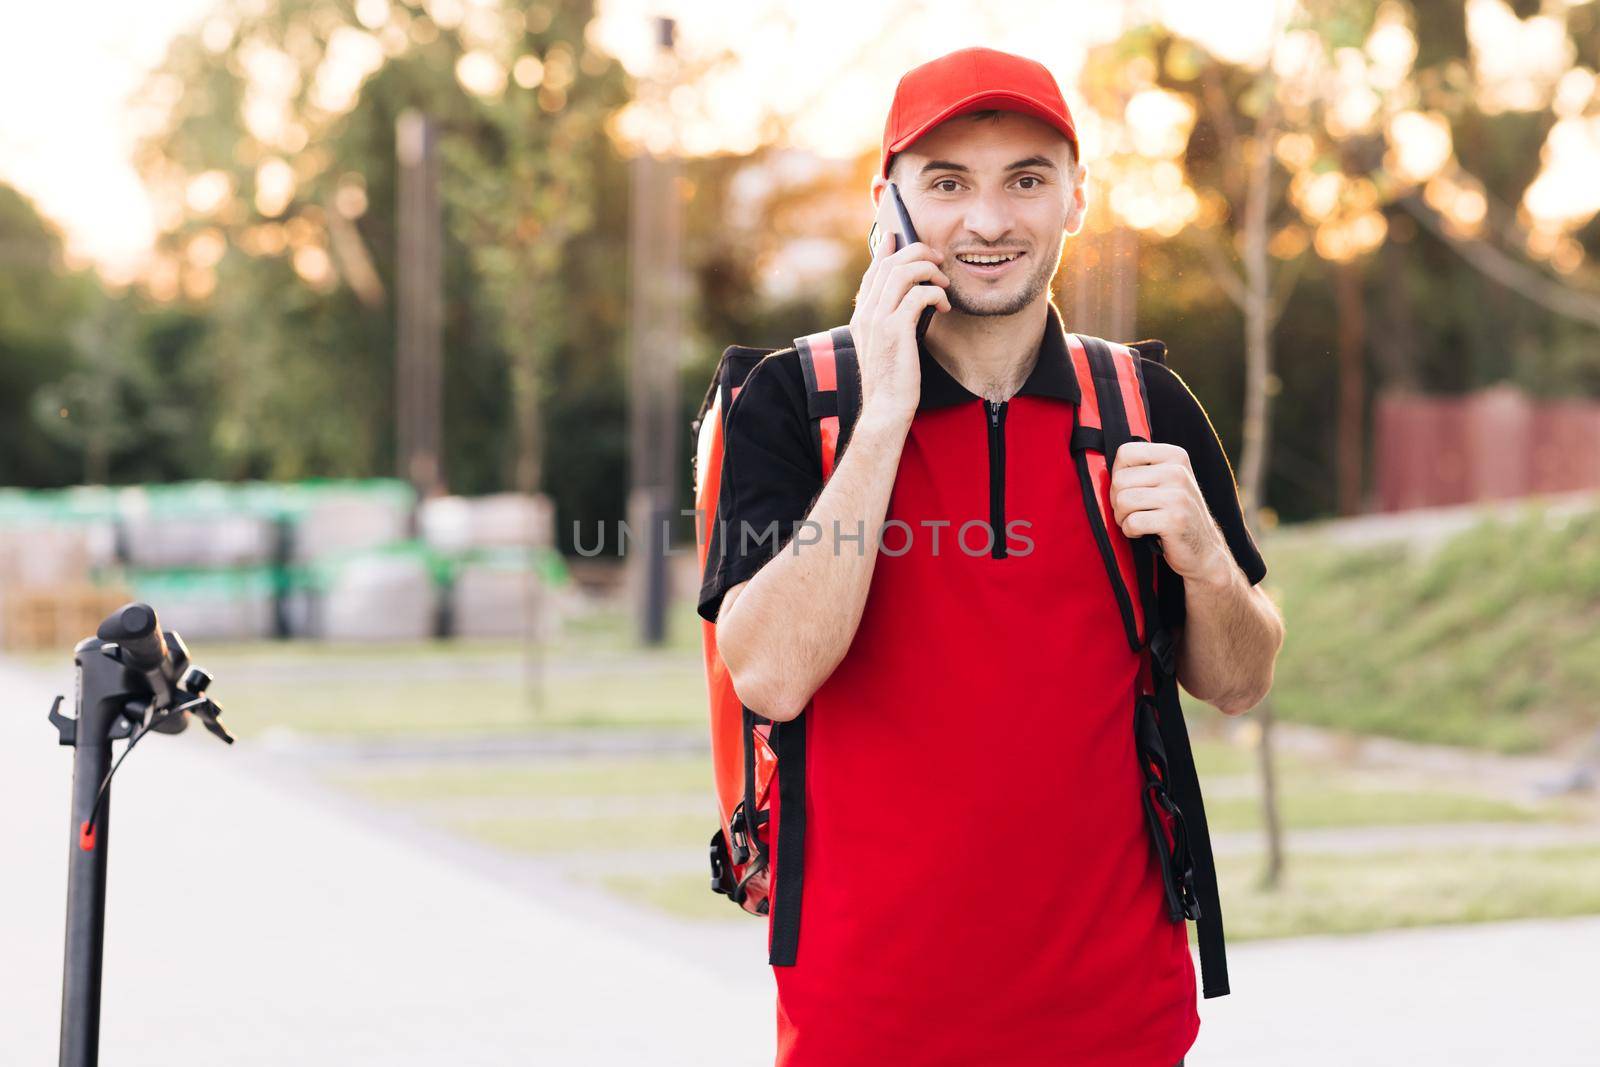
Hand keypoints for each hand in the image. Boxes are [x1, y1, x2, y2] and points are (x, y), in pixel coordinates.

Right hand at [848, 237, 949, 428]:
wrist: (885, 409)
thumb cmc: (892, 381)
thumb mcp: (887, 346)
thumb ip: (893, 321)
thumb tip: (914, 298)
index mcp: (861, 316)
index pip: (872, 272)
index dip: (886, 250)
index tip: (898, 236)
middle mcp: (865, 313)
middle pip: (889, 264)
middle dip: (917, 253)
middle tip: (938, 259)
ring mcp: (877, 320)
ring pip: (902, 272)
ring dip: (929, 270)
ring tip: (944, 282)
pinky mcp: (894, 329)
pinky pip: (918, 294)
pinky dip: (936, 294)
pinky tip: (945, 306)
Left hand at [1109, 441, 1233, 587]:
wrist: (1204, 550)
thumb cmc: (1174, 514)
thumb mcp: (1166, 482)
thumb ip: (1141, 469)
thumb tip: (1100, 466)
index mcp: (1175, 456)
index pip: (1125, 452)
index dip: (1118, 474)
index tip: (1131, 489)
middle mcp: (1178, 472)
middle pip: (1119, 479)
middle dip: (1117, 501)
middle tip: (1133, 511)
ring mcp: (1178, 496)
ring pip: (1123, 501)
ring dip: (1123, 518)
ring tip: (1138, 521)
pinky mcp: (1174, 520)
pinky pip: (1131, 522)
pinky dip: (1131, 532)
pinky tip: (1145, 532)